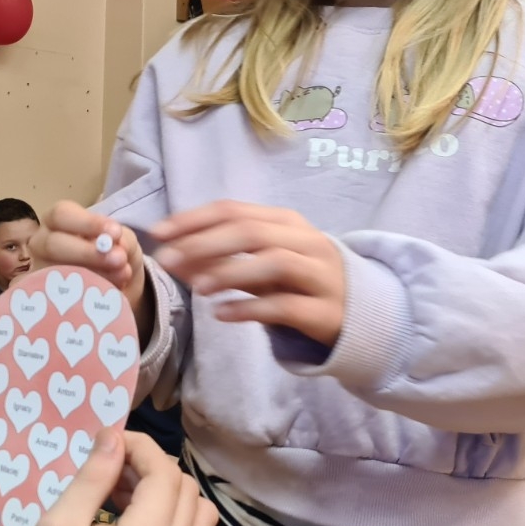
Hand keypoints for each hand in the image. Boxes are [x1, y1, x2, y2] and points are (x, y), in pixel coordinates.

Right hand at [3, 430, 215, 525]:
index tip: (107, 441)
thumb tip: (113, 436)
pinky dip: (182, 523)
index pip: (164, 473)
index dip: (139, 446)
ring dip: (171, 492)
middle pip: (186, 488)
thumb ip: (91, 478)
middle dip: (152, 467)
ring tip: (126, 496)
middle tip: (110, 471)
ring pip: (200, 514)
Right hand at [30, 201, 151, 342]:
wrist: (116, 284)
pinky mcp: (46, 297)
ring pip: (56, 273)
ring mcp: (41, 272)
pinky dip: (89, 294)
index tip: (116, 233)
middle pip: (52, 244)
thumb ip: (122, 240)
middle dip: (87, 252)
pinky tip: (110, 292)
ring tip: (121, 277)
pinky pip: (60, 297)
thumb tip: (116, 248)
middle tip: (118, 259)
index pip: (60, 215)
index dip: (88, 223)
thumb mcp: (122, 240)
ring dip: (93, 275)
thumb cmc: (113, 252)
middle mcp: (42, 245)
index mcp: (57, 222)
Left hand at [152, 201, 344, 346]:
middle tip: (169, 260)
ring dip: (231, 271)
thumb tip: (174, 256)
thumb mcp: (265, 265)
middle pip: (252, 232)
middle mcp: (306, 242)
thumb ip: (225, 259)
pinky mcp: (326, 311)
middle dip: (205, 243)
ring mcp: (320, 275)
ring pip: (274, 262)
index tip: (159, 232)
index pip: (236, 210)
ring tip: (198, 288)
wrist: (365, 315)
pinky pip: (286, 306)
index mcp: (287, 222)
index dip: (194, 219)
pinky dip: (251, 308)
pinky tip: (223, 315)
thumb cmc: (303, 283)